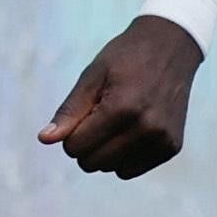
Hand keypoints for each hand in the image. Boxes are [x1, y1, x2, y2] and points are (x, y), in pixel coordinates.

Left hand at [38, 15, 203, 177]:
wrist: (172, 46)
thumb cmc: (125, 58)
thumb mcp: (91, 77)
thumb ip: (69, 111)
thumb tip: (44, 139)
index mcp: (122, 108)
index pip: (75, 147)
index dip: (71, 133)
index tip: (83, 112)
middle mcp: (146, 128)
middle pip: (92, 163)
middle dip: (86, 145)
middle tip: (98, 117)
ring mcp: (162, 139)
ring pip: (112, 169)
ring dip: (106, 151)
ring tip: (118, 120)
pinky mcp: (172, 147)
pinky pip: (131, 170)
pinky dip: (124, 156)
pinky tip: (132, 130)